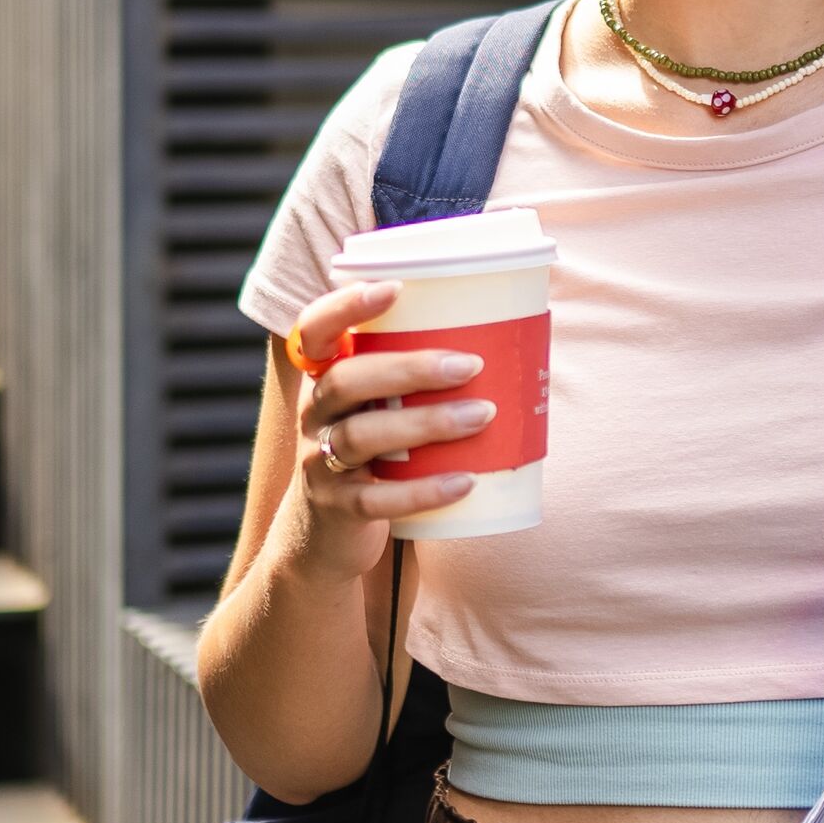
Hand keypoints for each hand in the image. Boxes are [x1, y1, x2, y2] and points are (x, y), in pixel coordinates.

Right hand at [277, 281, 489, 582]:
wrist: (326, 534)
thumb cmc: (374, 452)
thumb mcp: (377, 407)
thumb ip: (414, 375)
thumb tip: (510, 338)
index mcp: (324, 377)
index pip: (314, 329)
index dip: (345, 306)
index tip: (394, 287)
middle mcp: (313, 413)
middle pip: (345, 381)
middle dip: (410, 369)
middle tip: (470, 366)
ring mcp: (318, 461)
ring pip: (362, 436)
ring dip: (426, 423)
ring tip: (482, 417)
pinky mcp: (336, 507)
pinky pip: (377, 499)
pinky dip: (424, 491)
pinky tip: (465, 482)